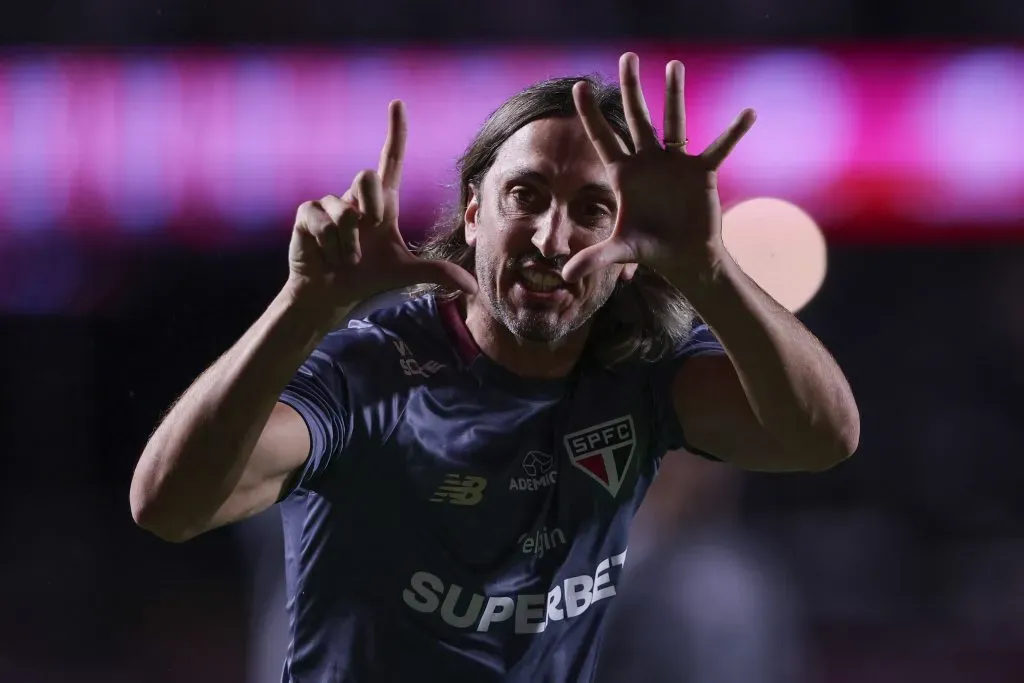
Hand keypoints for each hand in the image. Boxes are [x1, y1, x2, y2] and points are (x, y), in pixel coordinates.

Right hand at [287, 100, 476, 310]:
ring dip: (350, 244)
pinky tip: (328, 256)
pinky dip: (330, 247)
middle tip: (367, 239)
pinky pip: (323, 223)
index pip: (391, 159)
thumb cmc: (367, 279)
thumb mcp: (406, 273)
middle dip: (370, 209)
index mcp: (382, 203)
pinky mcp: (307, 214)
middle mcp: (356, 198)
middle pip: (366, 176)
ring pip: (345, 211)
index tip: (398, 103)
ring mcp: (329, 204)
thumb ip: (439, 273)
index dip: (395, 132)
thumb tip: (474, 288)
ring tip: (347, 258)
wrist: (331, 295)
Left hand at [562, 53, 755, 286]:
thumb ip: (593, 258)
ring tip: (674, 65)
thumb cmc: (650, 250)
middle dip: (630, 88)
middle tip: (626, 57)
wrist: (683, 258)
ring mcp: (675, 163)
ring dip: (674, 95)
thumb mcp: (620, 252)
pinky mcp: (701, 172)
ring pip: (674, 122)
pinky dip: (734, 133)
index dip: (590, 113)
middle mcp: (648, 161)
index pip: (603, 137)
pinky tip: (748, 113)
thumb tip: (564, 276)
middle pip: (636, 118)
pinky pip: (719, 147)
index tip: (578, 85)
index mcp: (624, 174)